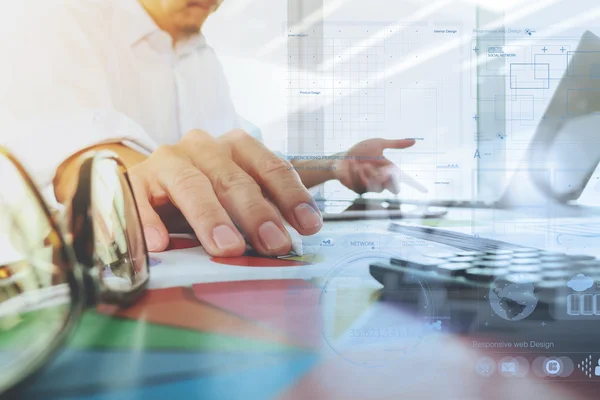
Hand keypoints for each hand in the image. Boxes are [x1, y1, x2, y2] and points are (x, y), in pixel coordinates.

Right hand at [128, 129, 322, 256]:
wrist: (152, 188)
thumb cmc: (208, 196)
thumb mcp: (241, 197)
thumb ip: (269, 209)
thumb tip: (302, 234)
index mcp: (238, 147)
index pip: (270, 167)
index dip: (291, 196)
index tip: (309, 225)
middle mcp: (205, 147)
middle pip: (234, 178)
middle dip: (257, 213)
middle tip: (275, 244)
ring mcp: (168, 160)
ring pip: (191, 184)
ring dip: (211, 217)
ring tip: (228, 248)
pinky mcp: (136, 180)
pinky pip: (140, 198)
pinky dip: (150, 221)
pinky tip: (161, 245)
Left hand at [333, 138, 426, 193]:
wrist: (342, 157)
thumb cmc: (360, 151)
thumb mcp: (379, 144)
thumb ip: (396, 144)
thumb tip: (414, 141)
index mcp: (388, 170)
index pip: (404, 180)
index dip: (416, 186)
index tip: (425, 191)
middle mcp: (382, 180)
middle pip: (393, 187)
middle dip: (384, 177)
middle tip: (376, 168)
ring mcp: (371, 187)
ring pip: (378, 187)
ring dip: (368, 173)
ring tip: (360, 164)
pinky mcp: (360, 190)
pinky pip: (365, 187)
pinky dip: (359, 175)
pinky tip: (353, 168)